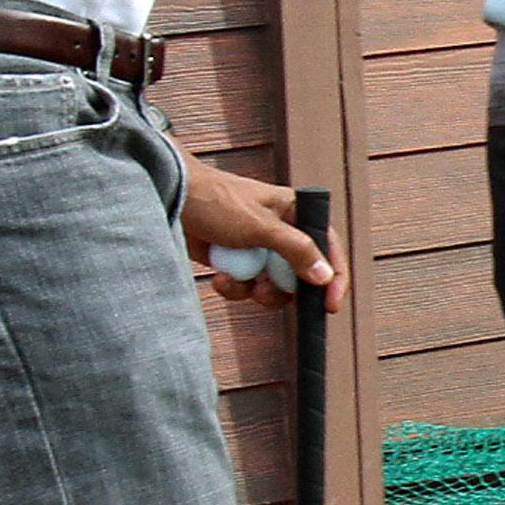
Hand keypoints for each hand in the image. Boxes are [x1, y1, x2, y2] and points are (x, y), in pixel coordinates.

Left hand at [181, 164, 347, 310]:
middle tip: (264, 293)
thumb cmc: (216, 202)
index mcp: (294, 213)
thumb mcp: (260, 227)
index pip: (327, 246)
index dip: (333, 276)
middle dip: (281, 290)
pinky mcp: (235, 261)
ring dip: (253, 290)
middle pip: (299, 275)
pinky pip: (246, 285)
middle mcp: (279, 231)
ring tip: (233, 281)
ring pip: (271, 285)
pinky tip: (218, 276)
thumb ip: (296, 251)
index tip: (330, 306)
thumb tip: (325, 276)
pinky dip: (233, 286)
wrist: (170, 198)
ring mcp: (256, 248)